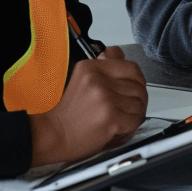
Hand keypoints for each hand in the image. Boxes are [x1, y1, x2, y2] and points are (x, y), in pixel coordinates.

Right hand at [29, 46, 148, 165]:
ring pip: (139, 104)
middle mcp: (98, 80)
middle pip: (138, 87)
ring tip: (121, 120)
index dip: (139, 80)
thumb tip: (119, 55)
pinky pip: (135, 120)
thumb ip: (102, 69)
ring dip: (134, 115)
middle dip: (138, 100)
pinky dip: (130, 128)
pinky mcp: (110, 117)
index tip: (137, 87)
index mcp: (91, 68)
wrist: (52, 135)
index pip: (131, 67)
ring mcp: (105, 98)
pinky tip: (118, 129)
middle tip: (130, 109)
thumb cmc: (66, 113)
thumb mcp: (81, 80)